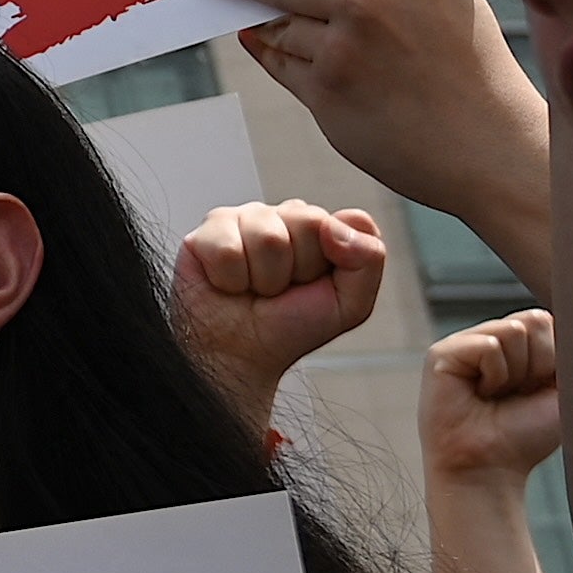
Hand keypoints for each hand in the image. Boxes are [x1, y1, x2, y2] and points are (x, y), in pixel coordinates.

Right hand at [171, 199, 392, 435]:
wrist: (238, 357)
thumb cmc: (289, 328)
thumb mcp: (350, 304)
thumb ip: (368, 259)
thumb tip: (336, 224)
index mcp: (318, 226)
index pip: (341, 221)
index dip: (331, 262)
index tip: (314, 285)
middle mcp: (280, 216)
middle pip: (307, 220)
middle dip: (299, 269)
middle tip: (280, 291)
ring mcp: (240, 220)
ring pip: (268, 237)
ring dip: (263, 278)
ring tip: (254, 290)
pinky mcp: (203, 235)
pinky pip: (227, 250)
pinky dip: (230, 280)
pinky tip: (228, 286)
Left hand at [201, 0, 547, 264]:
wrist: (489, 146)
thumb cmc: (477, 72)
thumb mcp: (449, 0)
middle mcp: (368, 4)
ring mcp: (341, 51)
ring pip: (280, 24)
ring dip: (262, 18)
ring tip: (243, 10)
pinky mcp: (326, 95)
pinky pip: (283, 63)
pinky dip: (270, 51)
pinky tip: (263, 42)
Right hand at [422, 307, 562, 486]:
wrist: (492, 468)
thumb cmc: (526, 436)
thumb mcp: (562, 389)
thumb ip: (569, 350)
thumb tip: (568, 319)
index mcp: (518, 346)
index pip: (549, 321)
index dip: (554, 359)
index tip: (539, 390)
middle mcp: (491, 339)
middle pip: (535, 320)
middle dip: (538, 364)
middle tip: (517, 394)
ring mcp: (466, 344)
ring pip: (514, 330)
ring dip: (515, 373)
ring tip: (495, 396)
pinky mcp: (442, 353)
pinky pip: (487, 345)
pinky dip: (493, 376)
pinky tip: (478, 394)